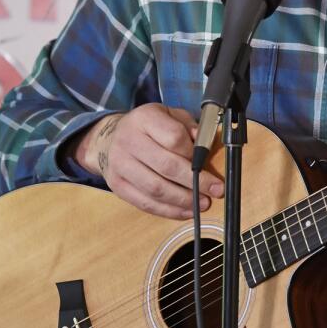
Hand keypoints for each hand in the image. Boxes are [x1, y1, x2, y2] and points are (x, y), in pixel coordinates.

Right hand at [72, 104, 224, 218]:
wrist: (111, 139)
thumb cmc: (148, 129)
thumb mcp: (170, 116)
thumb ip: (189, 127)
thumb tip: (204, 146)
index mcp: (144, 118)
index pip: (174, 138)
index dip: (194, 153)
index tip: (207, 163)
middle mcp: (128, 140)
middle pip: (167, 166)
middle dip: (196, 182)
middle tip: (215, 190)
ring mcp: (120, 164)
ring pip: (157, 189)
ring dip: (184, 200)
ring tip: (202, 203)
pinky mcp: (117, 185)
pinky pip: (146, 203)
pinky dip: (169, 211)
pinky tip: (186, 211)